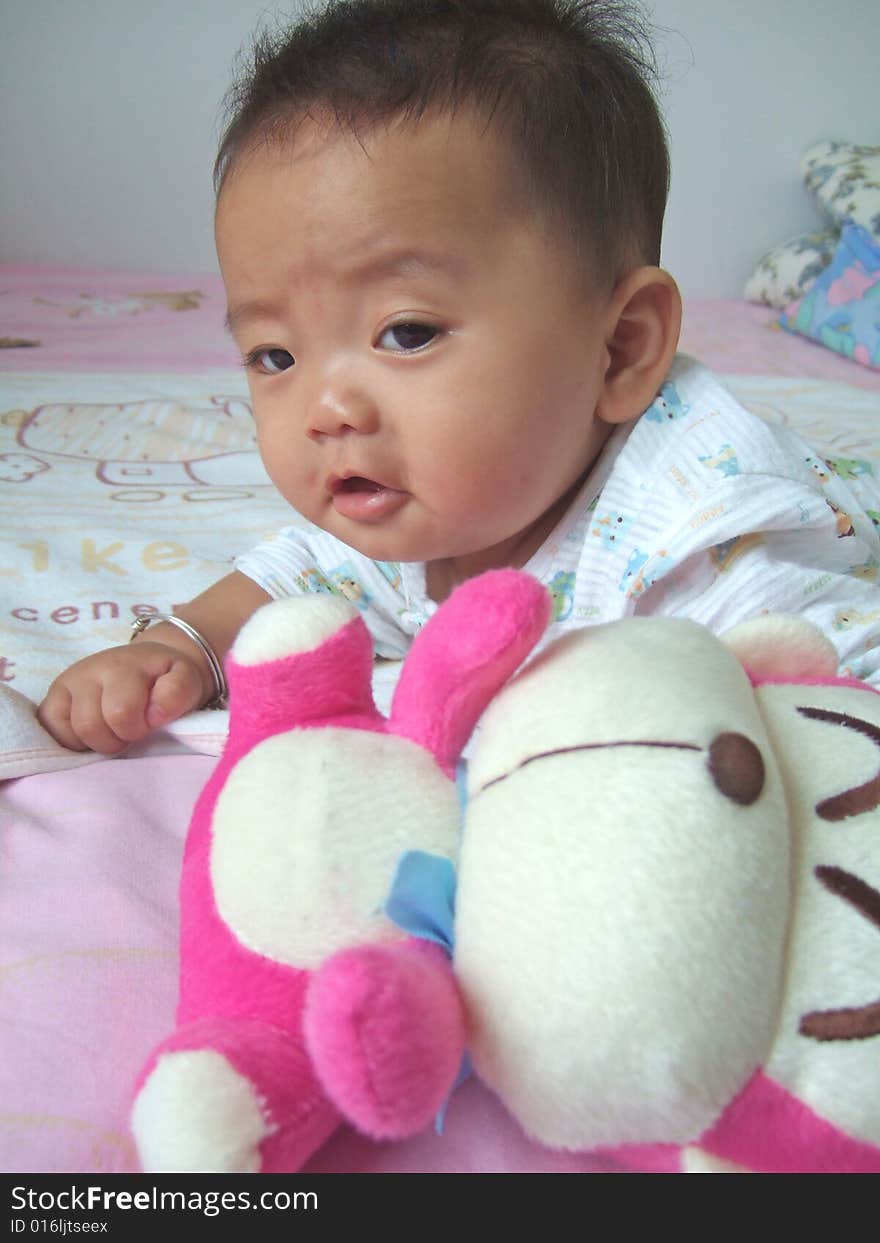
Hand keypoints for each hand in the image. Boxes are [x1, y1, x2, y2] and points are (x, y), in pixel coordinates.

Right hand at [36, 641, 207, 753]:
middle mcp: (89, 671)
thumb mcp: (186, 680)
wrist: (150, 661)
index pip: (120, 713)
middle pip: (91, 726)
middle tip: (131, 732)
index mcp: (123, 666)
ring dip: (97, 742)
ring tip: (114, 731)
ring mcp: (67, 683)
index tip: (150, 724)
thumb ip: (176, 693)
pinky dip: (73, 740)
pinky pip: (52, 730)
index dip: (138, 728)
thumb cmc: (167, 678)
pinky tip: (93, 733)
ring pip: (72, 731)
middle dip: (116, 739)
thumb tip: (152, 715)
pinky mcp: (53, 697)